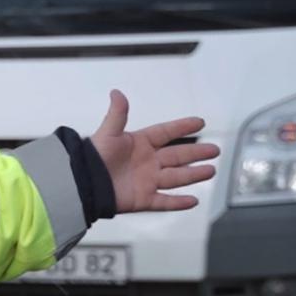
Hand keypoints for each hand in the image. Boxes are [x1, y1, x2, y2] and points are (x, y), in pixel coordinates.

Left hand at [88, 89, 220, 213]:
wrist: (81, 183)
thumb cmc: (91, 158)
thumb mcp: (107, 133)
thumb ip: (117, 114)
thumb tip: (116, 92)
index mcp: (139, 144)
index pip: (166, 133)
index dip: (182, 127)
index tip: (199, 122)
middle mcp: (146, 162)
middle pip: (177, 156)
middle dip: (196, 153)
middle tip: (214, 150)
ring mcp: (146, 181)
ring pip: (176, 178)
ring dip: (193, 174)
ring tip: (210, 171)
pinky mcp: (142, 199)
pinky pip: (164, 201)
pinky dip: (178, 202)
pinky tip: (193, 200)